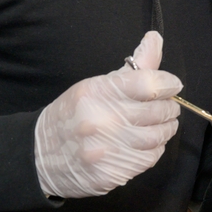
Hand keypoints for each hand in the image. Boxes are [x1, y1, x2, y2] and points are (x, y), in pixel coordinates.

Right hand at [34, 31, 182, 198]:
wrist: (38, 156)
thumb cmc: (74, 114)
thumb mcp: (96, 85)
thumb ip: (133, 67)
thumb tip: (155, 38)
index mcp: (96, 93)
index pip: (148, 84)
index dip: (168, 84)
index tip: (173, 86)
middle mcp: (100, 121)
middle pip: (157, 111)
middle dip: (170, 107)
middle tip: (169, 106)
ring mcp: (105, 150)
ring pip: (157, 137)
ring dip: (167, 129)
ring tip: (164, 124)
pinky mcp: (109, 173)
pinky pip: (148, 159)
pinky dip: (155, 149)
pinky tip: (149, 143)